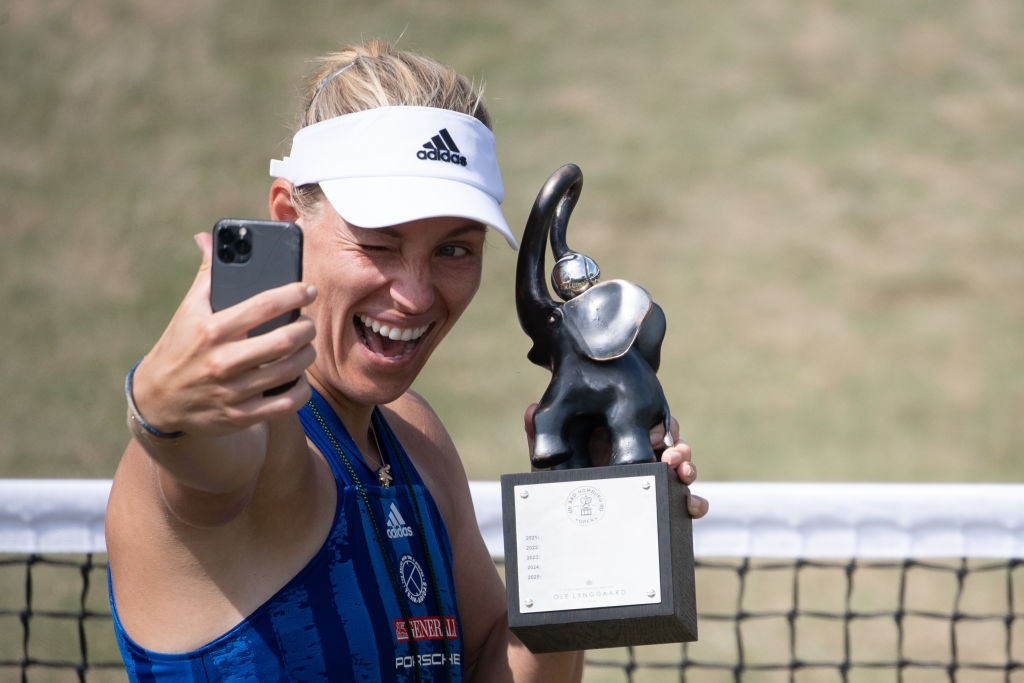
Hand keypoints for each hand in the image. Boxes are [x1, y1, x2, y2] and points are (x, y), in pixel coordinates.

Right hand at [130, 232, 317, 437]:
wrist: (157, 400)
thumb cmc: (180, 345)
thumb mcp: (189, 310)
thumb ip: (207, 274)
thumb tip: (209, 237)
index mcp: (212, 329)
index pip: (264, 305)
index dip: (293, 294)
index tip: (308, 290)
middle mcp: (222, 361)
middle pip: (284, 340)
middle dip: (305, 328)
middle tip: (308, 323)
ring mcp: (232, 391)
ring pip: (290, 370)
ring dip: (307, 355)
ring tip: (306, 346)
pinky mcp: (239, 415)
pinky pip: (285, 403)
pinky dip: (300, 390)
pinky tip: (299, 378)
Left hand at [522, 405, 708, 518]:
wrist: (560, 515)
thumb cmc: (559, 471)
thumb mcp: (549, 454)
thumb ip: (540, 434)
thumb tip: (529, 411)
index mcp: (621, 436)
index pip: (652, 426)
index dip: (662, 428)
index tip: (657, 437)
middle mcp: (641, 456)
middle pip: (671, 448)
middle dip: (679, 453)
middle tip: (672, 459)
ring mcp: (649, 480)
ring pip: (679, 473)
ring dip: (687, 473)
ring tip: (683, 476)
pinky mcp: (654, 503)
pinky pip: (679, 503)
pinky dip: (692, 503)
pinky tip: (694, 508)